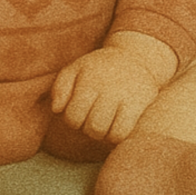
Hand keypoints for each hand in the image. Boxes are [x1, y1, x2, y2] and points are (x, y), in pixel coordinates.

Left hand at [50, 32, 178, 143]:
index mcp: (88, 80)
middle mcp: (106, 88)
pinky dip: (116, 136)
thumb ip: (60, 87)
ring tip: (104, 123)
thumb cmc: (99, 68)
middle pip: (90, 127)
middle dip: (88, 128)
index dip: (73, 120)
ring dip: (101, 134)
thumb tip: (56, 109)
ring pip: (105, 132)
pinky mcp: (139, 105)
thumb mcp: (76, 69)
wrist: (135, 58)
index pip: (72, 116)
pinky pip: (122, 133)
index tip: (81, 112)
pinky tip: (116, 126)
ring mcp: (124, 97)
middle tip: (93, 118)